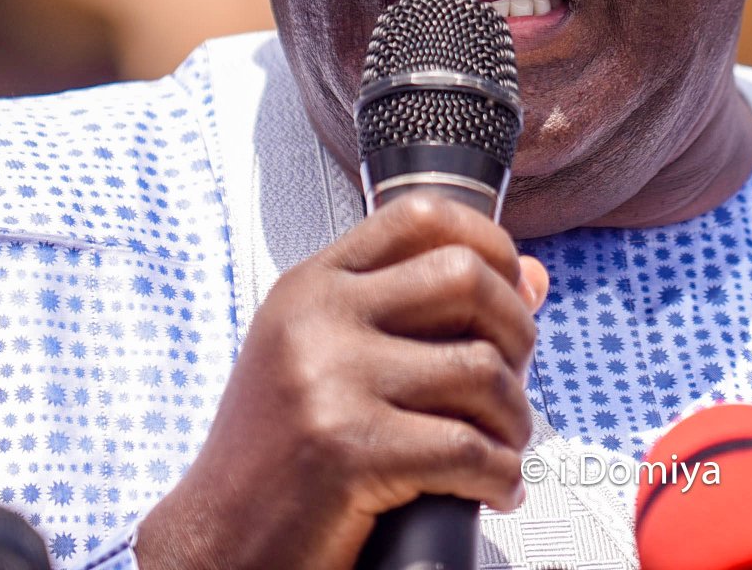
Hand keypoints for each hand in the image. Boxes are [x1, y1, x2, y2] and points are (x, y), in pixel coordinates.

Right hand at [136, 194, 551, 569]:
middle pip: (466, 278)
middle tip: (511, 382)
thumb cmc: (280, 455)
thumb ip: (421, 311)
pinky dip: (500, 476)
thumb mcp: (331, 358)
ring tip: (503, 446)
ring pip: (481, 369)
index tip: (512, 289)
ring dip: (515, 419)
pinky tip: (493, 489)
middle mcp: (317, 318)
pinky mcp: (348, 450)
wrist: (217, 541)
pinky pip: (469, 450)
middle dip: (517, 332)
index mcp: (312, 286)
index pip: (419, 216)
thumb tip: (534, 276)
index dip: (490, 244)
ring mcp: (330, 381)